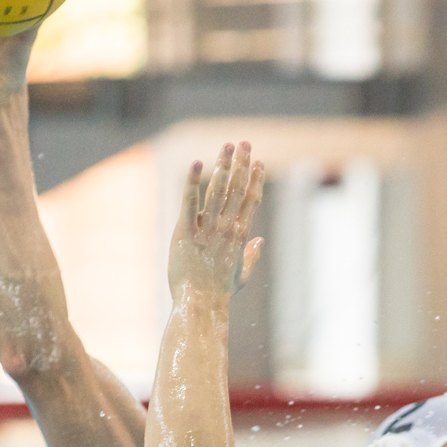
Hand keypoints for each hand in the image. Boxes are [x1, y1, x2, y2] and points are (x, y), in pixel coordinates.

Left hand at [169, 142, 264, 299]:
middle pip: (236, 189)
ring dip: (223, 165)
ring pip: (217, 190)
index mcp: (240, 236)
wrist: (201, 304)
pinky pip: (190, 202)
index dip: (254, 179)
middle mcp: (227, 228)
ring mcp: (207, 229)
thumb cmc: (220, 293)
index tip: (257, 162)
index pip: (250, 200)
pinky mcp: (186, 232)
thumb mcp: (242, 275)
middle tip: (244, 143)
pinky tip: (196, 163)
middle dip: (241, 164)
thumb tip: (259, 241)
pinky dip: (193, 181)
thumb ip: (252, 256)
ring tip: (227, 146)